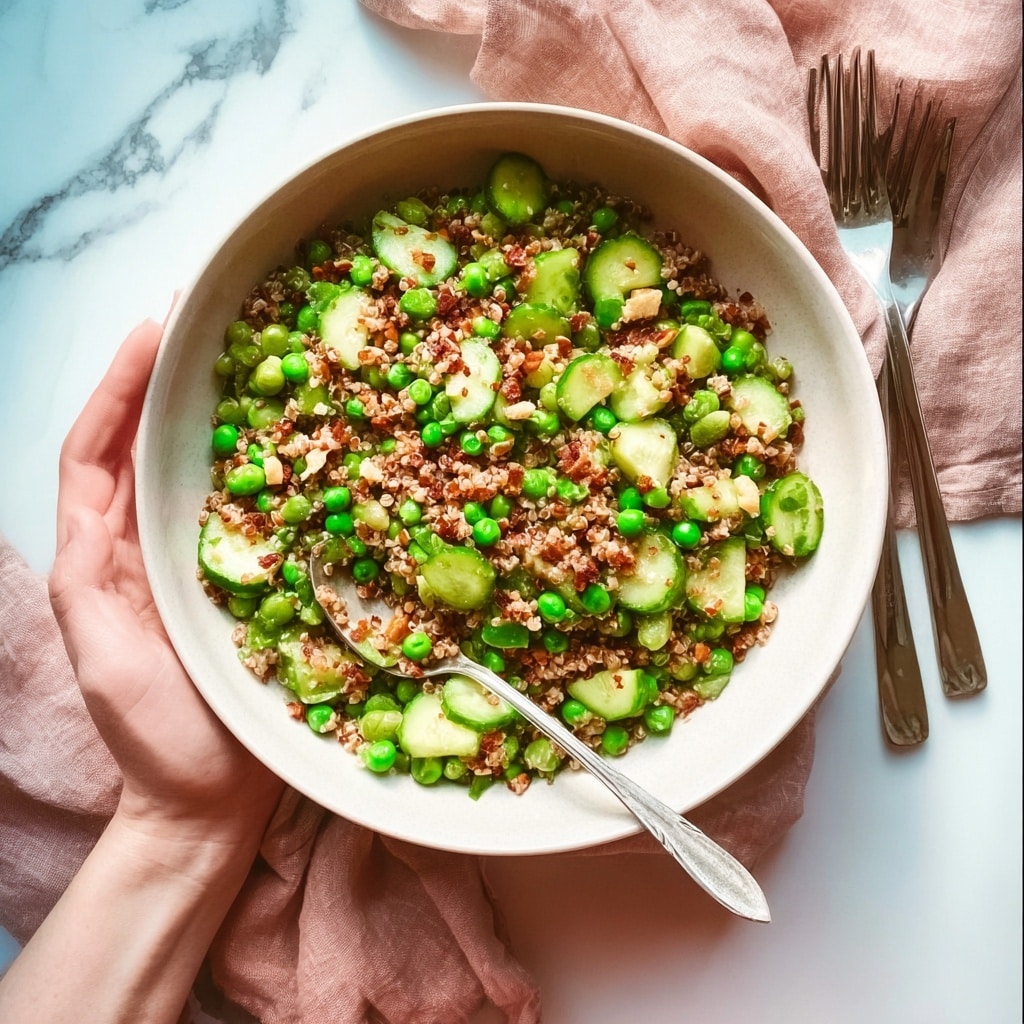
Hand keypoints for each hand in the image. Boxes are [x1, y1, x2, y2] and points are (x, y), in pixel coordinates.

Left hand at [48, 318, 283, 848]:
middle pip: (152, 447)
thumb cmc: (153, 737)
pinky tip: (306, 444)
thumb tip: (93, 509)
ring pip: (208, 474)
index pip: (98, 453)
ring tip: (257, 362)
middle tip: (209, 322)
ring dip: (224, 416)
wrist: (213, 800)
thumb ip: (90, 583)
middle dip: (170, 382)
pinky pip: (265, 517)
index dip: (117, 389)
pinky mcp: (258, 583)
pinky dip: (276, 475)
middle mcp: (153, 547)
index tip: (151, 330)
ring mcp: (208, 563)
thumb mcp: (103, 658)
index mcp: (106, 556)